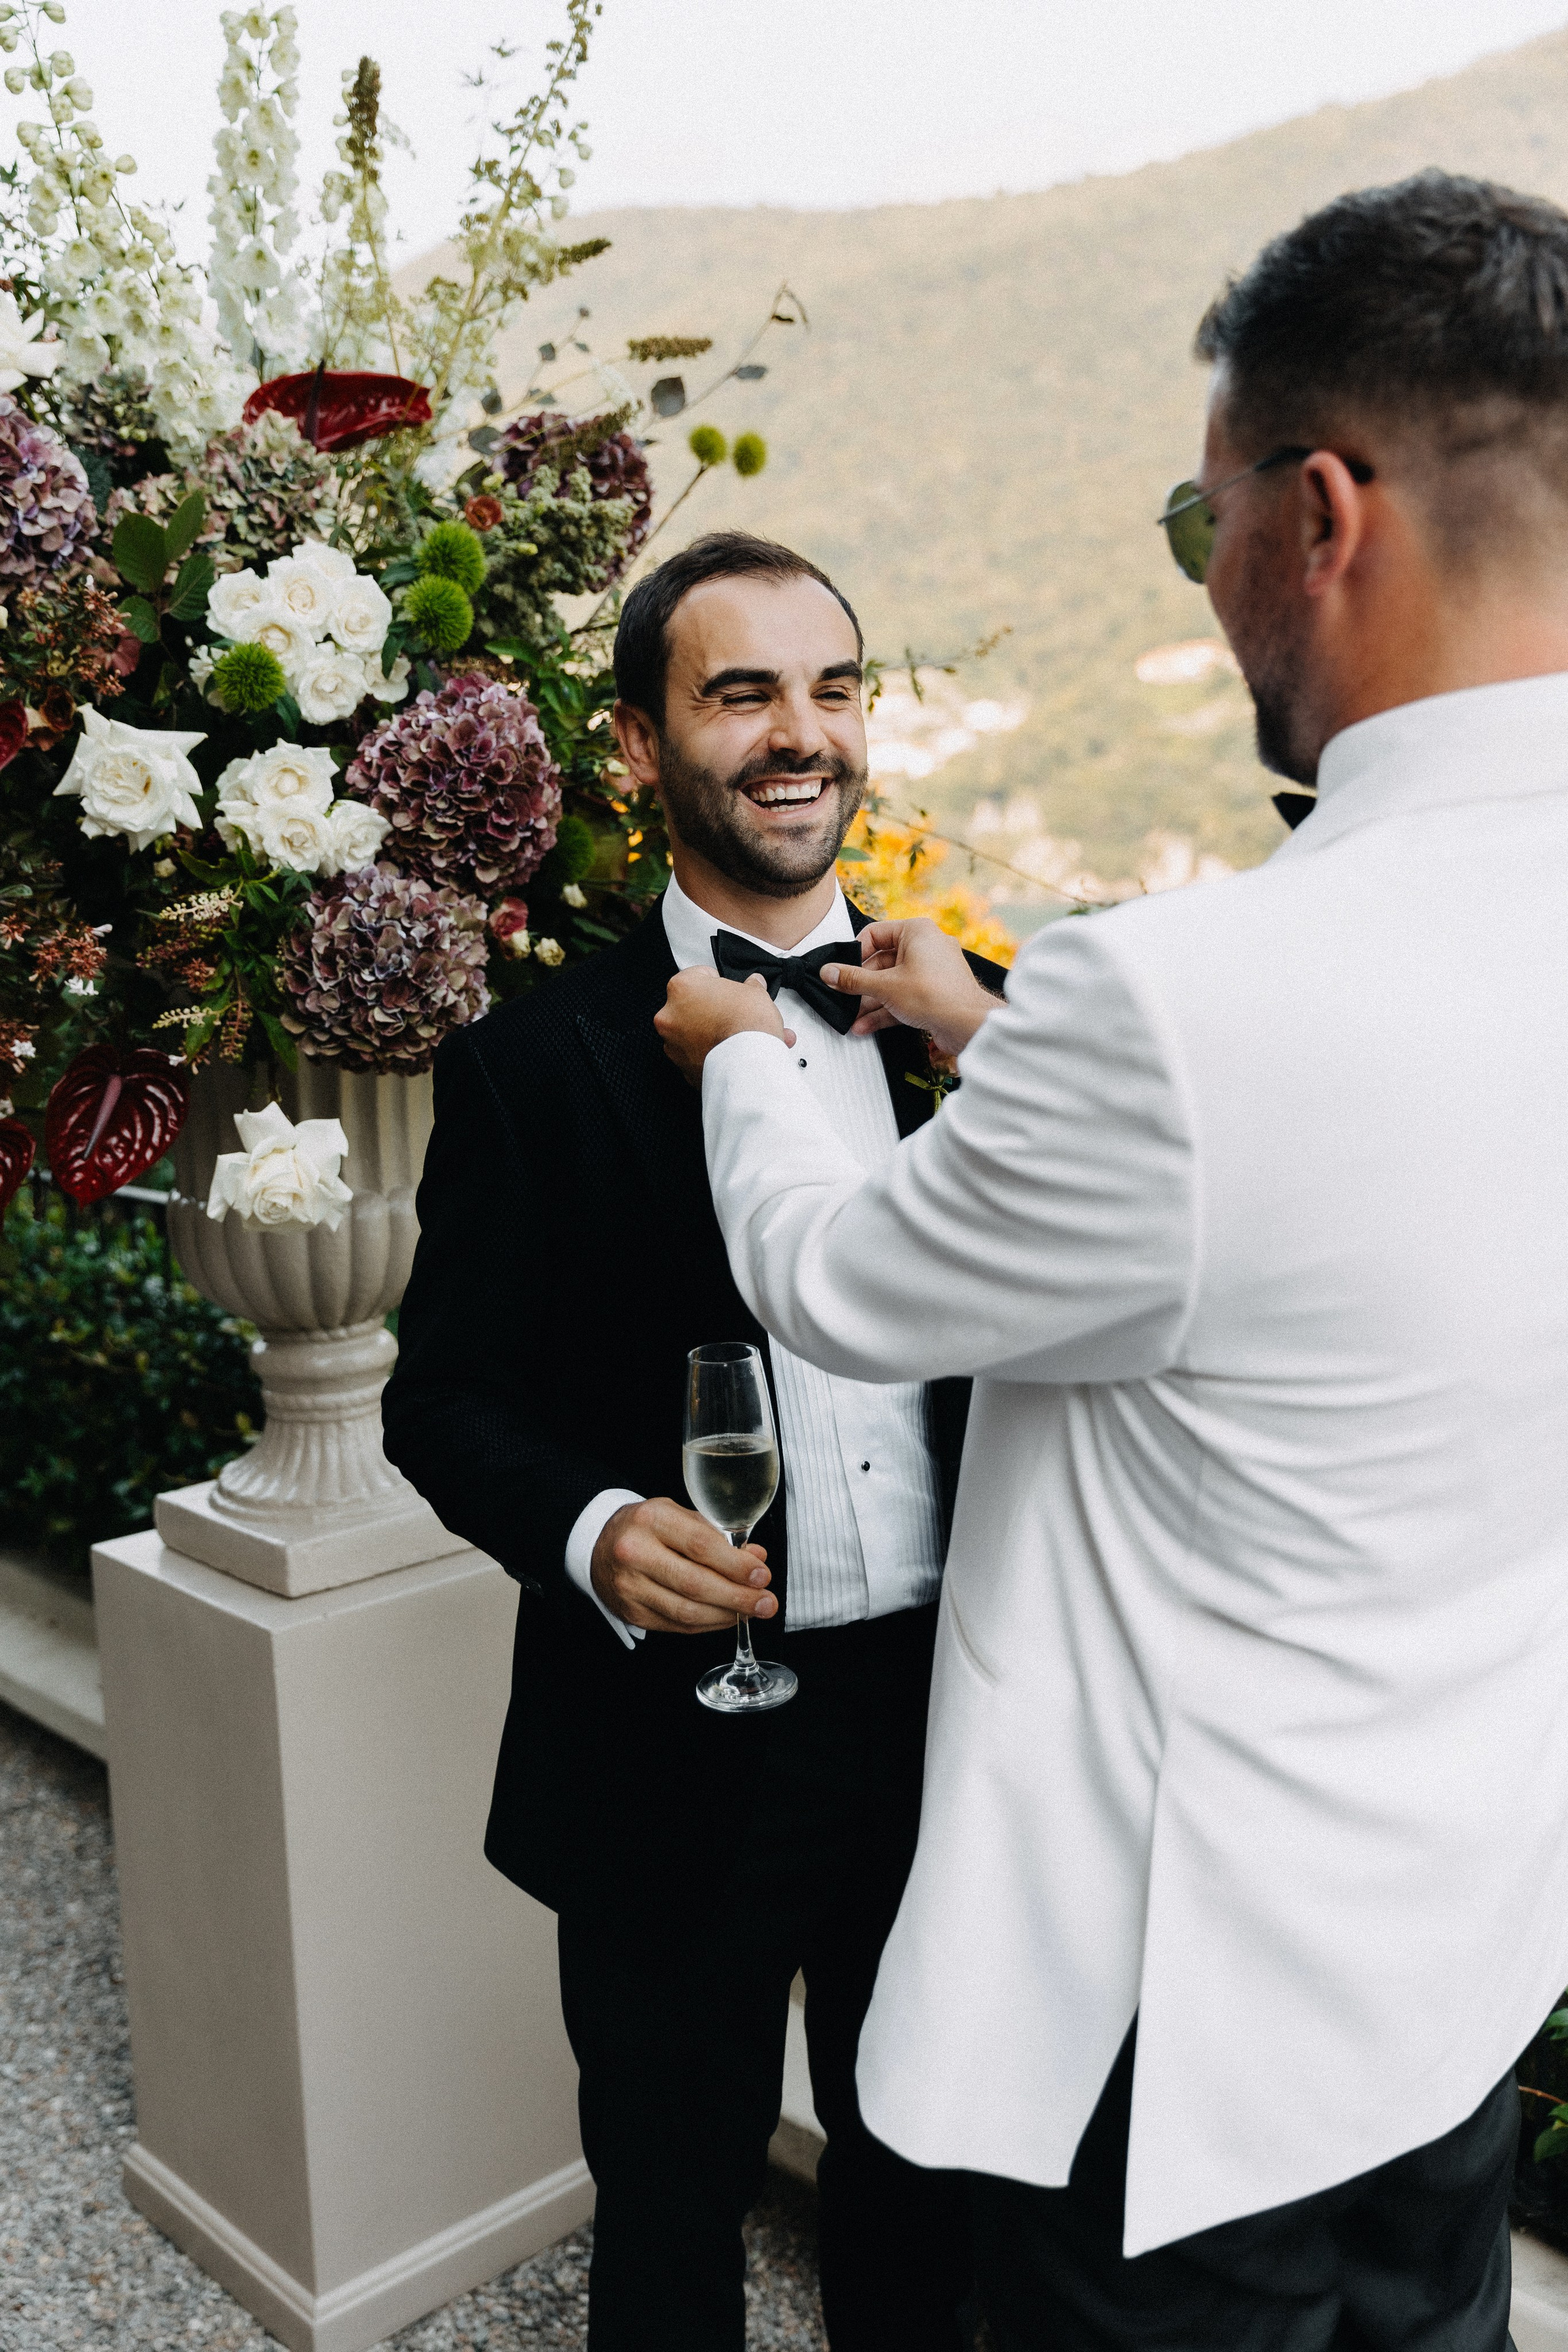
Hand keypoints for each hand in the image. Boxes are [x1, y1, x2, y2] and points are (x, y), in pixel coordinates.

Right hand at [591, 1496, 777, 1633]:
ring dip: (726, 1615)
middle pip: (695, 1584)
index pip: (700, 1546)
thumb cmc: (647, 1527)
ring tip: (753, 1612)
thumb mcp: (680, 1516)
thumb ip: (718, 1536)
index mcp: (650, 1520)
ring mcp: (630, 1587)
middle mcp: (634, 1553)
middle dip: (738, 1597)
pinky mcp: (631, 1613)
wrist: (599, 1544)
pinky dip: (708, 1623)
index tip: (762, 1575)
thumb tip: (757, 1558)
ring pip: (686, 1611)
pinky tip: (727, 1617)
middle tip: (767, 1603)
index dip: (735, 1565)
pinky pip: (677, 1625)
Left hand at [655, 967, 795, 1083]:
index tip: (725, 989)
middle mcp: (669, 1015)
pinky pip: (693, 1054)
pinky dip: (705, 1052)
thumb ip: (750, 986)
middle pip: (688, 1005)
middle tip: (728, 1013)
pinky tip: (724, 1051)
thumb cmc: (746, 1026)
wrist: (748, 1064)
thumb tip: (753, 984)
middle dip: (707, 1008)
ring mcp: (672, 1043)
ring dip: (703, 1031)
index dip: (716, 981)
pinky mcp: (681, 1066)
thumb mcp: (755, 993)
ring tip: (728, 1035)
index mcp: (681, 988)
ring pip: (688, 1031)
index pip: (697, 975)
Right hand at [821, 917, 1000, 1053]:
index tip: (840, 969)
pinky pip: (904, 996)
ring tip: (852, 1016)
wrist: (969, 1026)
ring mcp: (931, 971)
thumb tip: (830, 973)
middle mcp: (926, 947)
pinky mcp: (934, 993)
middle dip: (861, 985)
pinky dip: (886, 1009)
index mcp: (917, 932)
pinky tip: (866, 1024)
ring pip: (892, 982)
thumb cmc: (938, 996)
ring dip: (870, 1001)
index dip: (854, 953)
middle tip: (843, 995)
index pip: (875, 933)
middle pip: (882, 962)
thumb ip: (853, 980)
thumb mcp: (885, 986)